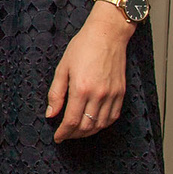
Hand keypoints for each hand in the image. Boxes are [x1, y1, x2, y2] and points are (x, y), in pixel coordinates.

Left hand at [47, 3, 131, 140]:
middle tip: (65, 135)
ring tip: (78, 131)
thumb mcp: (62, 68)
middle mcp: (99, 94)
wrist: (107, 35)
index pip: (72, 121)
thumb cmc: (83, 47)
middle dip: (74, 135)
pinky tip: (94, 123)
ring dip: (89, 132)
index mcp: (81, 88)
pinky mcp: (121, 93)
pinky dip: (103, 124)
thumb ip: (56, 94)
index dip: (63, 133)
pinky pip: (113, 116)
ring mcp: (112, 94)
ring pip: (101, 124)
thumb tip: (51, 114)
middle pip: (87, 126)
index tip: (57, 138)